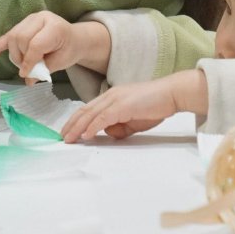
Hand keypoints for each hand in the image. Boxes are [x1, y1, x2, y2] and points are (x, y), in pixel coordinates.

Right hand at [0, 14, 110, 81]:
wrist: (74, 39)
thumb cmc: (68, 50)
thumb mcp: (61, 62)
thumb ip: (43, 69)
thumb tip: (28, 79)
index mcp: (54, 26)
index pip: (36, 43)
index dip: (29, 60)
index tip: (27, 74)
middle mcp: (41, 18)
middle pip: (21, 38)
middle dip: (21, 57)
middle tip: (27, 69)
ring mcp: (30, 19)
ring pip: (13, 36)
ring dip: (14, 54)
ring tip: (23, 64)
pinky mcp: (23, 24)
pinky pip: (8, 35)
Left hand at [62, 70, 206, 142]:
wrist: (172, 94)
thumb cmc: (156, 105)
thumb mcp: (134, 121)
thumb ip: (120, 126)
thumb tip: (109, 133)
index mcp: (111, 97)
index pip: (88, 109)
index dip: (76, 120)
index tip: (68, 131)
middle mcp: (110, 95)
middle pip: (85, 111)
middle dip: (71, 125)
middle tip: (62, 137)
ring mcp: (116, 99)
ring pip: (91, 114)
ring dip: (78, 128)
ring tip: (69, 139)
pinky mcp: (123, 105)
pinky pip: (103, 118)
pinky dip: (93, 127)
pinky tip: (86, 135)